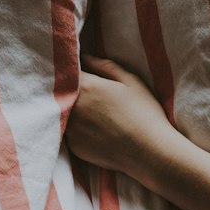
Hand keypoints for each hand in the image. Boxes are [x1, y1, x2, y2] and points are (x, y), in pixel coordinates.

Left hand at [66, 55, 174, 176]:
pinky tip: (98, 130)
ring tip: (95, 112)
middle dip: (70, 89)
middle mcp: (72, 107)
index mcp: (85, 86)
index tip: (78, 69)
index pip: (66, 71)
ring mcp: (70, 129)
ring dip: (72, 109)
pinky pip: (70, 132)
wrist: (150, 152)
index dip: (71, 68)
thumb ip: (104, 65)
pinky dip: (79, 129)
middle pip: (60, 92)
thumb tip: (84, 57)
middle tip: (90, 92)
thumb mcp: (131, 81)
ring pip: (63, 113)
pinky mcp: (73, 147)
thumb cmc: (144, 113)